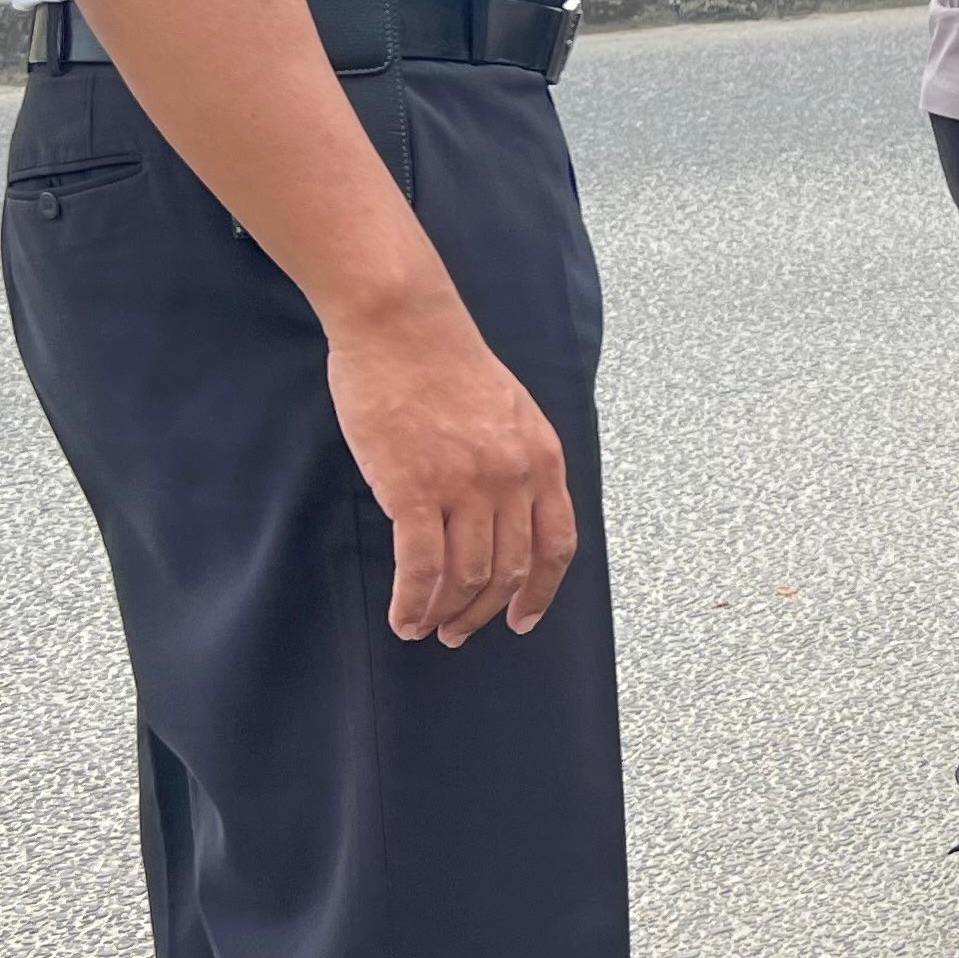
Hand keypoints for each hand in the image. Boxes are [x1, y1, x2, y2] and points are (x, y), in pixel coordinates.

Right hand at [328, 298, 579, 646]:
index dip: (541, 592)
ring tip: (425, 629)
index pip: (556, 545)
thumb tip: (506, 515)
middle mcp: (513, 478)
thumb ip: (517, 462)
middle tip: (459, 632)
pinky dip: (412, 603)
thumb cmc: (447, 364)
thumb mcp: (510, 412)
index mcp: (543, 459)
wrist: (403, 325)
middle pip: (509, 570)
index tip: (522, 619)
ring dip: (445, 615)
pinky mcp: (413, 489)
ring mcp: (465, 486)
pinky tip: (402, 617)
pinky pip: (420, 568)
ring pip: (465, 577)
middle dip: (484, 613)